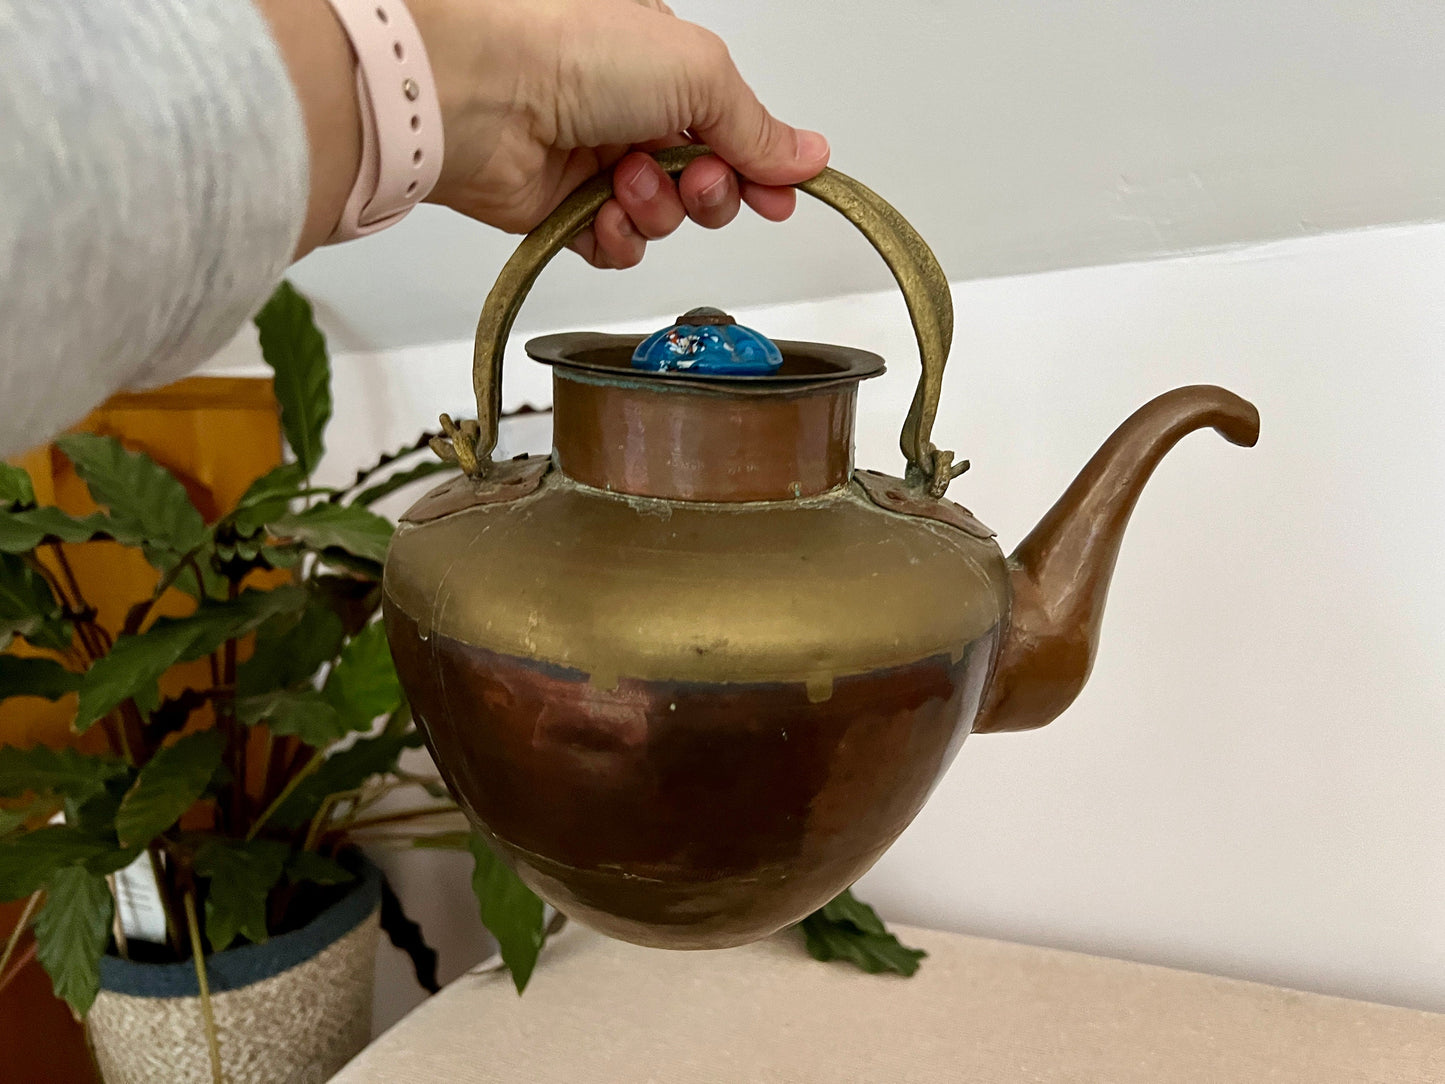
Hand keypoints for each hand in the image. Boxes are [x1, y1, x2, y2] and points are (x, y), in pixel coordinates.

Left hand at [409, 0, 828, 267]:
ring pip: (663, 219)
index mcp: (663, 64)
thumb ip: (757, 127)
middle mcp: (629, 110)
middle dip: (709, 191)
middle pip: (705, 180)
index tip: (780, 197)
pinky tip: (602, 215)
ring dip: (657, 210)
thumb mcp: (700, 73)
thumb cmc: (578, 50)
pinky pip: (616, 247)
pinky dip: (617, 240)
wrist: (481, 90)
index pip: (732, 127)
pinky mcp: (561, 210)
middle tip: (692, 179)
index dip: (760, 166)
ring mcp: (594, 161)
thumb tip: (809, 156)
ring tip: (625, 182)